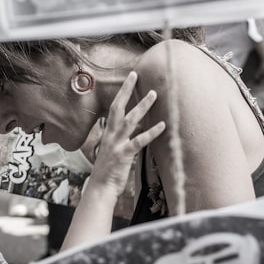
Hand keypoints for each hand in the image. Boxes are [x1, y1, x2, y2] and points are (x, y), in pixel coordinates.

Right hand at [86, 71, 164, 199]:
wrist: (100, 188)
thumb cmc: (108, 171)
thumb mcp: (112, 151)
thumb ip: (122, 139)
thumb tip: (136, 130)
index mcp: (108, 133)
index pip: (114, 108)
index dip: (122, 92)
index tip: (130, 78)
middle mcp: (111, 135)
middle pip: (117, 107)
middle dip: (126, 90)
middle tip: (135, 75)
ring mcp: (116, 144)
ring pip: (130, 120)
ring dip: (142, 106)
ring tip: (154, 95)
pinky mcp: (124, 154)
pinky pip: (139, 140)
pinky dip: (151, 132)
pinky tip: (162, 125)